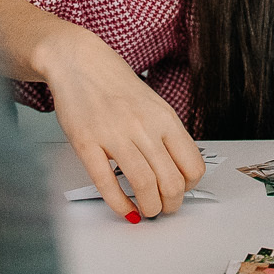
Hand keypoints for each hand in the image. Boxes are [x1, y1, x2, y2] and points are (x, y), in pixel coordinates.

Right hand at [40, 28, 204, 220]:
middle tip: (164, 208)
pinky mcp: (87, 144)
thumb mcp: (154, 106)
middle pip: (171, 182)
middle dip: (171, 205)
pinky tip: (124, 209)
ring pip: (144, 186)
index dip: (190, 187)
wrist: (80, 63)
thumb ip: (167, 136)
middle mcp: (144, 127)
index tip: (182, 191)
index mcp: (165, 119)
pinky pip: (107, 184)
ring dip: (149, 209)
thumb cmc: (116, 86)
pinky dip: (119, 204)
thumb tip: (179, 172)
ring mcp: (114, 136)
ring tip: (146, 211)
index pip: (192, 166)